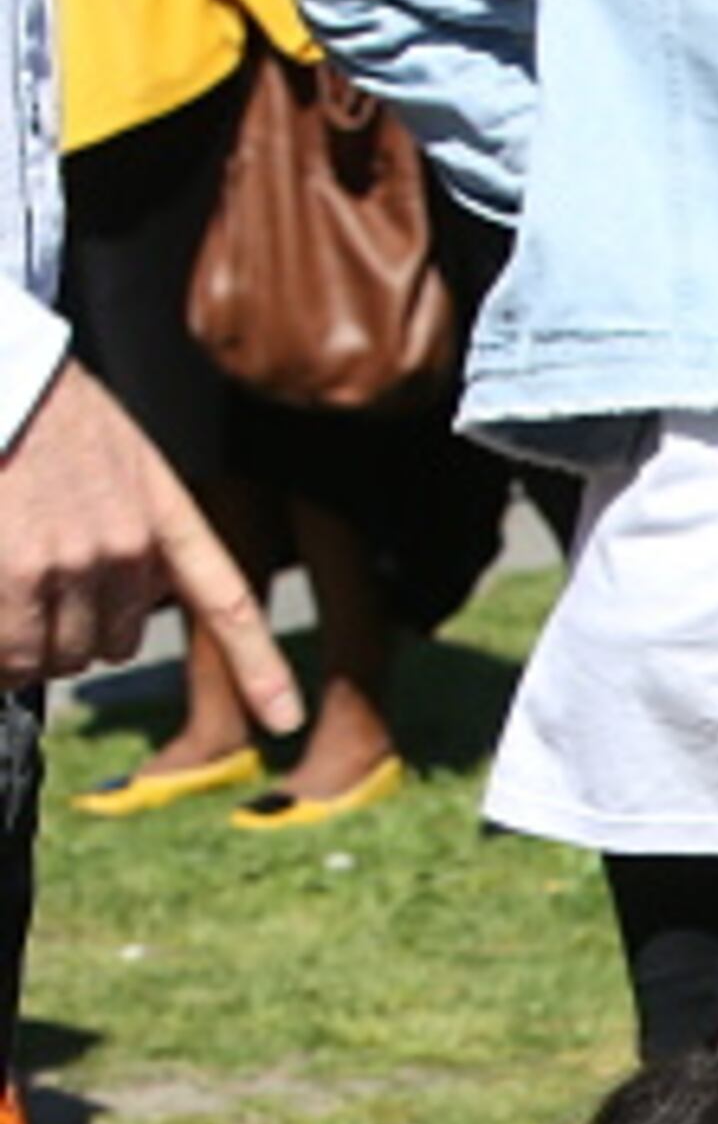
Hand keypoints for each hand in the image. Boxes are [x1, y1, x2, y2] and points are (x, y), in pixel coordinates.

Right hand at [0, 360, 296, 723]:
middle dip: (67, 635)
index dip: (258, 669)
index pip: (225, 601)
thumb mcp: (106, 452)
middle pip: (111, 644)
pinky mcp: (16, 572)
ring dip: (22, 647)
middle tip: (17, 594)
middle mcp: (129, 545)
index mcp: (159, 511)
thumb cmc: (27, 404)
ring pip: (58, 655)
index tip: (284, 719)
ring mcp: (75, 561)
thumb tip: (129, 593)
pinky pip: (11, 651)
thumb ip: (128, 521)